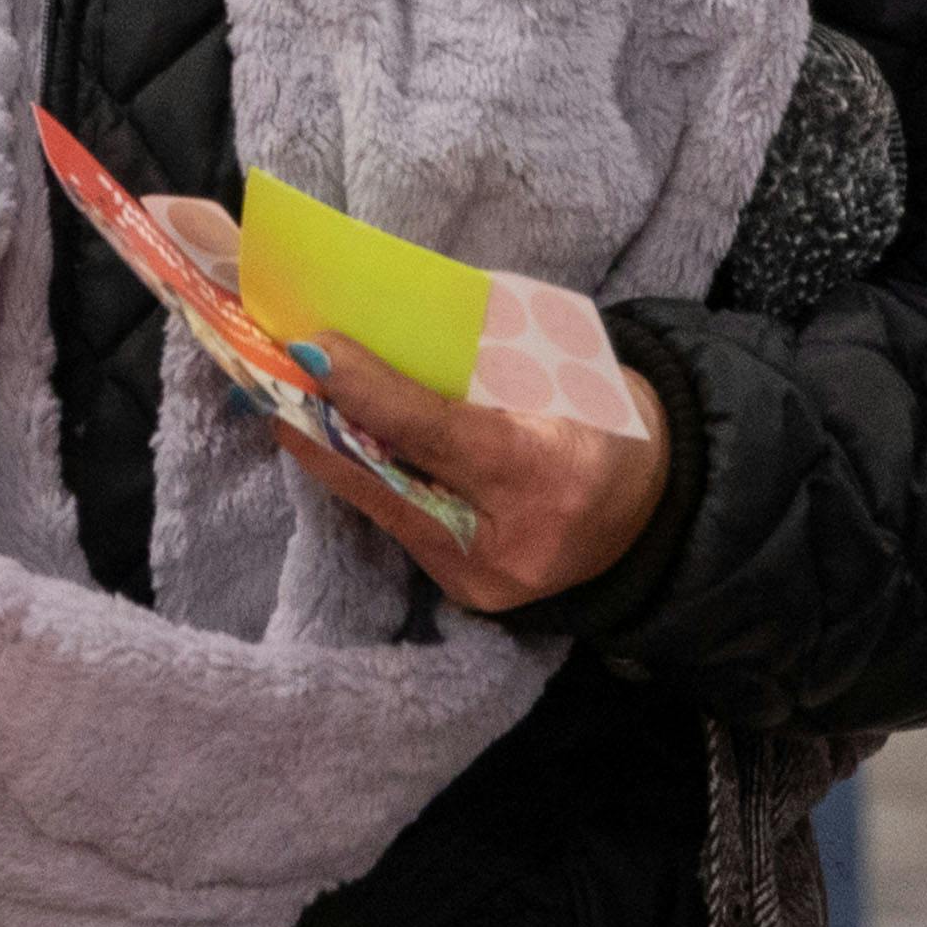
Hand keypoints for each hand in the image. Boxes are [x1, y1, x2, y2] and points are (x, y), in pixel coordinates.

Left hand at [268, 338, 673, 614]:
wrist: (657, 507)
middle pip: (391, 483)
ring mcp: (486, 579)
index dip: (366, 392)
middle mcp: (512, 540)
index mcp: (546, 471)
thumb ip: (473, 363)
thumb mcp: (560, 376)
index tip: (310, 349)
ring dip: (332, 458)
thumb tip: (381, 333)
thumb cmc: (605, 421)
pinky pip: (402, 529)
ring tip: (286, 407)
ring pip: (384, 512)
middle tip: (269, 379)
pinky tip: (331, 449)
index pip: (435, 432)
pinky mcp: (468, 593)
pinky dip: (367, 485)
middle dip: (322, 430)